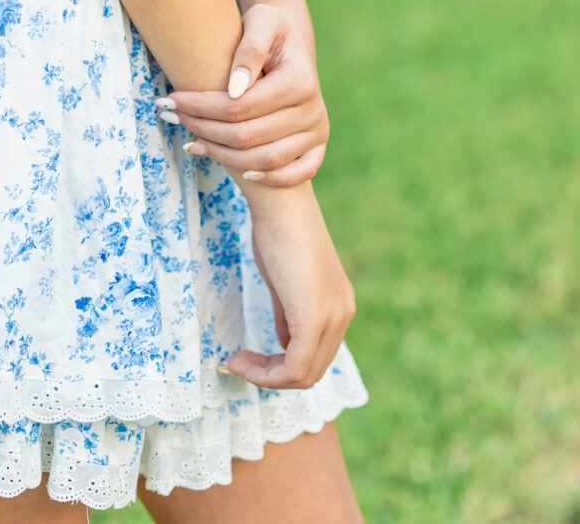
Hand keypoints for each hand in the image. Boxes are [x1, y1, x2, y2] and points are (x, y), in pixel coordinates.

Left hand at [158, 2, 328, 189]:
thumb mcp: (261, 21)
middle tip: (172, 117)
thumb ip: (249, 48)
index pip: (241, 106)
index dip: (202, 106)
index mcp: (300, 80)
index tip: (171, 100)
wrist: (290, 47)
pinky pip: (295, 174)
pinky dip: (268, 178)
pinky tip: (240, 172)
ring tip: (192, 141)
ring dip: (222, 155)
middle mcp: (313, 110)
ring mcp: (317, 132)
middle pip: (248, 136)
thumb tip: (234, 88)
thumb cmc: (269, 29)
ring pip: (264, 159)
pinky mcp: (316, 148)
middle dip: (203, 128)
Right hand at [221, 183, 355, 389]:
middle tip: (238, 363)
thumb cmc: (276, 231)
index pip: (316, 354)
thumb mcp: (283, 280)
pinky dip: (267, 373)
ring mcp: (333, 316)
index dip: (281, 366)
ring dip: (267, 376)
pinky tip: (241, 361)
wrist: (280, 202)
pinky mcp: (315, 317)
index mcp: (339, 303)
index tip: (246, 359)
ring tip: (236, 362)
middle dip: (272, 375)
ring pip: (304, 374)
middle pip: (312, 370)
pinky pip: (295, 366)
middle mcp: (343, 313)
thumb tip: (283, 342)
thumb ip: (287, 313)